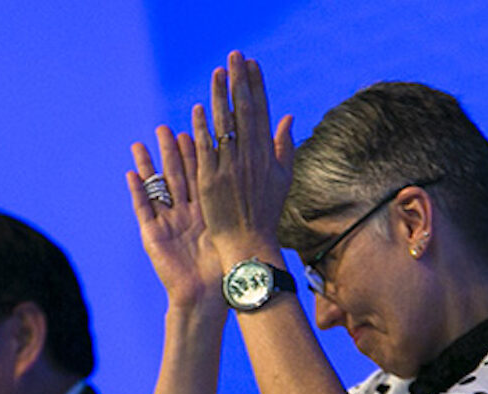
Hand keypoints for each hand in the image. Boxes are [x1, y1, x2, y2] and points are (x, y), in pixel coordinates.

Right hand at [128, 125, 224, 311]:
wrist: (205, 296)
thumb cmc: (222, 267)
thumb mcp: (232, 230)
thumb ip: (238, 204)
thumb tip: (256, 180)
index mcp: (204, 210)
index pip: (199, 174)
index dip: (194, 153)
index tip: (194, 129)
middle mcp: (183, 213)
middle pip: (174, 176)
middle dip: (169, 152)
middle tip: (164, 128)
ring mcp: (166, 222)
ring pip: (155, 188)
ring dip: (147, 166)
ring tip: (140, 144)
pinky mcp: (152, 235)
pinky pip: (143, 209)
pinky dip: (137, 191)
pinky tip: (131, 173)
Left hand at [193, 51, 294, 257]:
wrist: (248, 242)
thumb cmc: (266, 212)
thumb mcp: (283, 178)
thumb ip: (284, 146)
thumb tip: (288, 116)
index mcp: (267, 155)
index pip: (262, 112)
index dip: (257, 86)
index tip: (253, 64)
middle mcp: (250, 157)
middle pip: (244, 111)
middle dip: (239, 81)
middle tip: (235, 56)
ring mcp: (229, 168)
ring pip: (224, 125)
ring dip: (220, 96)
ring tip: (217, 71)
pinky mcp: (210, 180)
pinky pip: (205, 148)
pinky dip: (202, 127)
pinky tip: (199, 107)